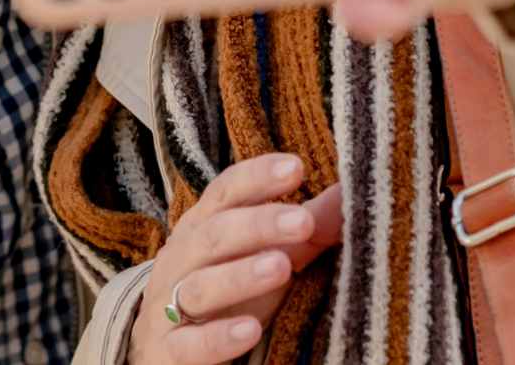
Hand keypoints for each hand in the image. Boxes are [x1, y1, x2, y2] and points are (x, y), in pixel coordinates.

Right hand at [128, 155, 343, 363]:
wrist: (166, 351)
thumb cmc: (226, 292)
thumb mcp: (263, 255)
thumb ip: (303, 228)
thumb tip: (348, 191)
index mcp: (202, 226)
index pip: (225, 193)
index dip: (256, 178)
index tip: (295, 167)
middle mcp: (181, 259)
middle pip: (215, 234)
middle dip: (258, 225)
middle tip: (302, 221)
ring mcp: (169, 304)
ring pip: (200, 286)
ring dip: (240, 275)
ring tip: (281, 267)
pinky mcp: (167, 350)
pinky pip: (189, 343)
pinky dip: (218, 337)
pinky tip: (250, 330)